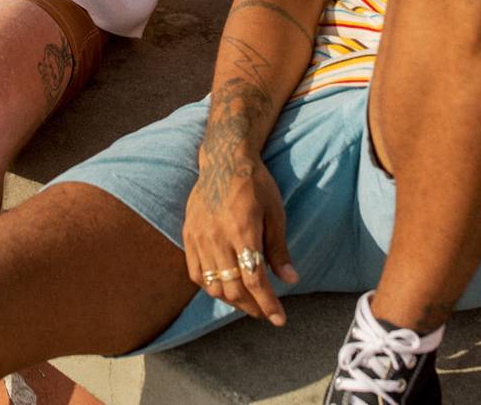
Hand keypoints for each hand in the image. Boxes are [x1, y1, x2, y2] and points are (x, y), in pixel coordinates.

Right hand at [182, 151, 298, 325]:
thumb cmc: (255, 184)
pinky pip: (196, 272)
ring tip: (248, 302)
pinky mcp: (189, 235)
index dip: (268, 304)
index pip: (255, 280)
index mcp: (243, 231)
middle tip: (266, 312)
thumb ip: (279, 249)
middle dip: (253, 307)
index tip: (279, 319)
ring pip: (213, 285)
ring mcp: (200, 237)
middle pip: (233, 288)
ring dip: (232, 300)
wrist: (224, 161)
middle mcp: (218, 238)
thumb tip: (291, 280)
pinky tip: (224, 288)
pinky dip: (210, 287)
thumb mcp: (275, 213)